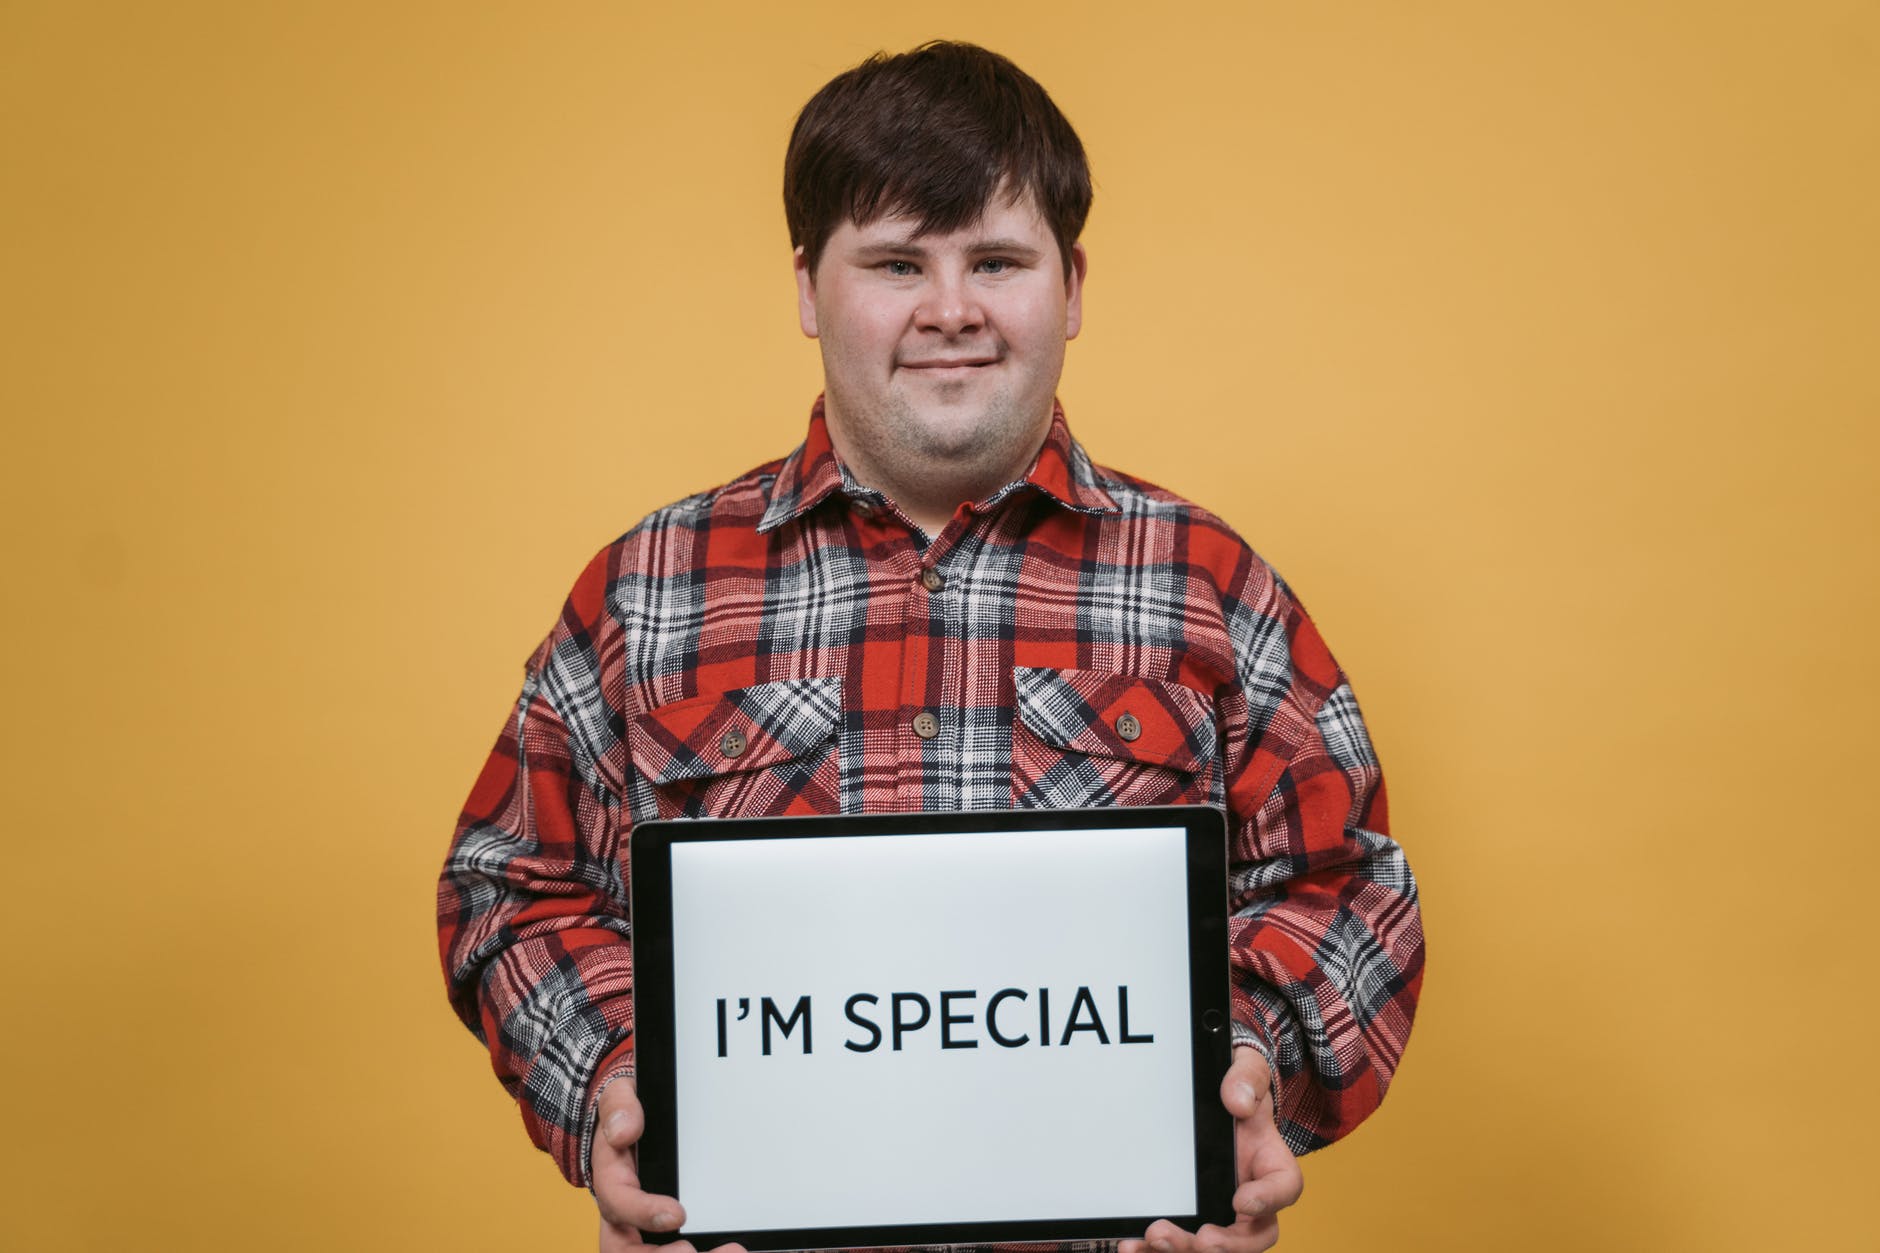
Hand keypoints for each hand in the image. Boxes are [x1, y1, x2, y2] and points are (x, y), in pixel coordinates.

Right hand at [591, 1078, 745, 1252]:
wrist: (633, 1121)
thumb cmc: (628, 1113)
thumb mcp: (619, 1096)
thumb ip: (619, 1108)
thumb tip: (623, 1132)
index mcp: (612, 1181)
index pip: (618, 1204)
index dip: (644, 1213)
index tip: (678, 1215)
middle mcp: (625, 1213)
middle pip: (631, 1252)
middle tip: (709, 1252)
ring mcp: (646, 1226)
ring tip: (732, 1252)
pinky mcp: (668, 1231)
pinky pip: (678, 1250)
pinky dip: (707, 1250)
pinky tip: (737, 1249)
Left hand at [1120, 1046, 1303, 1252]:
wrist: (1216, 1099)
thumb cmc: (1237, 1090)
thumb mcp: (1246, 1072)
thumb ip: (1247, 1079)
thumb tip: (1237, 1101)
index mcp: (1273, 1165)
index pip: (1284, 1189)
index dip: (1267, 1201)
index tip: (1241, 1201)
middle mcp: (1252, 1199)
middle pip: (1250, 1236)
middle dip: (1225, 1245)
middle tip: (1200, 1240)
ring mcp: (1221, 1212)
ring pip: (1212, 1247)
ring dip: (1184, 1251)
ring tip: (1153, 1240)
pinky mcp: (1191, 1217)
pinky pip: (1179, 1242)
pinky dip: (1154, 1250)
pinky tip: (1130, 1246)